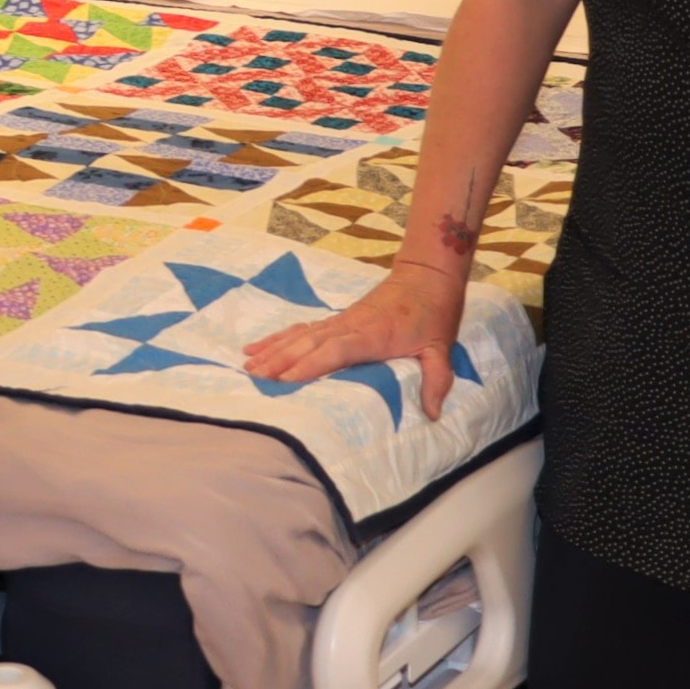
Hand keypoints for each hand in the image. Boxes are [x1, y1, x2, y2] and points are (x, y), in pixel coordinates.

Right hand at [243, 264, 470, 421]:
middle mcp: (349, 325)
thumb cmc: (433, 311)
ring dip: (273, 352)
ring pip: (299, 336)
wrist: (427, 274)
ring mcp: (339, 320)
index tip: (286, 380)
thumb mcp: (441, 348)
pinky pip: (300, 329)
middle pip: (307, 343)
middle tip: (255, 381)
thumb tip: (432, 414)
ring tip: (248, 369)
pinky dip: (277, 339)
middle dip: (280, 362)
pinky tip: (256, 348)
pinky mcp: (336, 319)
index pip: (335, 350)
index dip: (310, 365)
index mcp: (372, 335)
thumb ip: (437, 379)